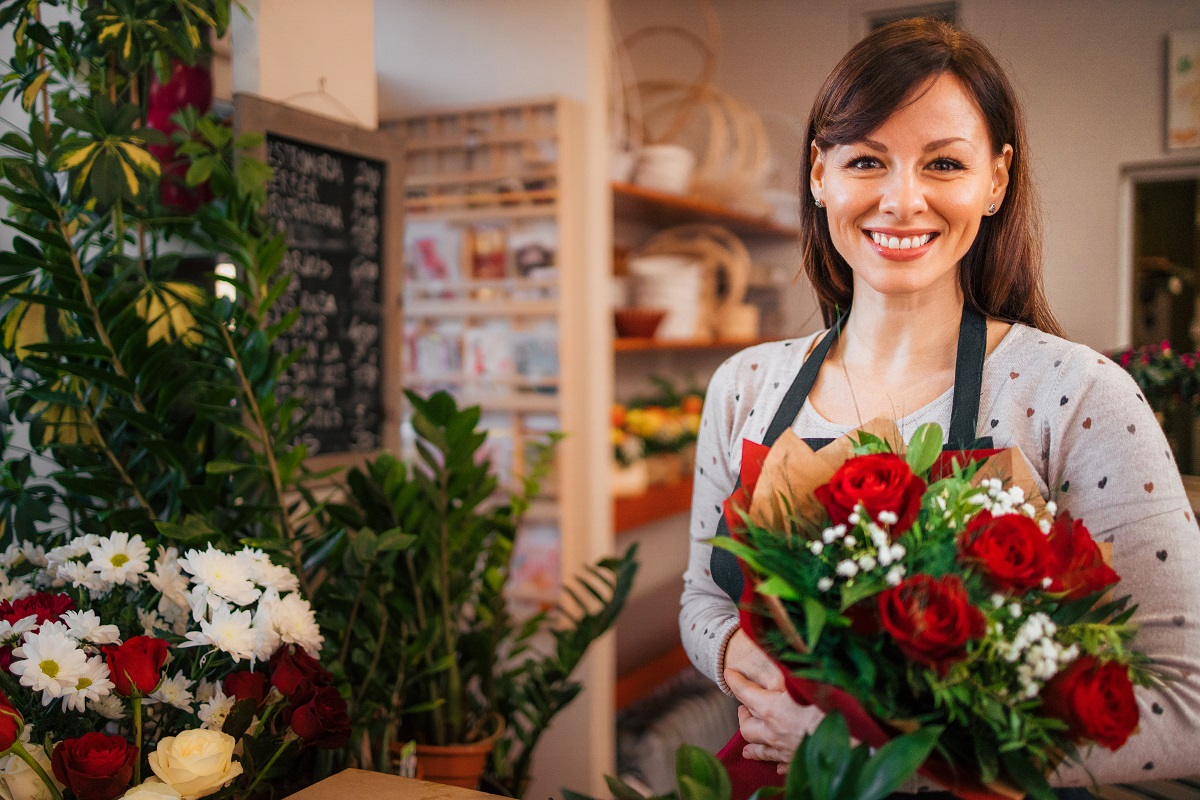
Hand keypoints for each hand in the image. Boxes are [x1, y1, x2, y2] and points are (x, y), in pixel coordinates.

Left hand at [723, 630, 823, 768]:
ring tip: (747, 746)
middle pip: (746, 725)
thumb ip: (791, 668)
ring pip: (759, 749)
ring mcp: (783, 749)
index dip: (735, 680)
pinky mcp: (797, 762)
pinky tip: (777, 765)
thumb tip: (784, 652)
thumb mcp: (807, 680)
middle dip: (743, 714)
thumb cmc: (831, 709)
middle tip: (744, 706)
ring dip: (752, 743)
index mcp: (771, 709)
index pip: (743, 692)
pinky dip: (776, 761)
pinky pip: (780, 764)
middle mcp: (772, 732)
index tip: (729, 673)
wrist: (852, 744)